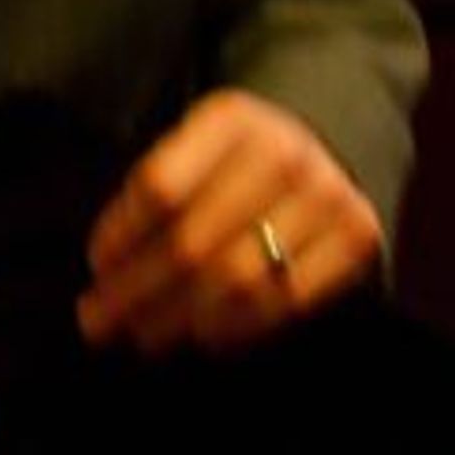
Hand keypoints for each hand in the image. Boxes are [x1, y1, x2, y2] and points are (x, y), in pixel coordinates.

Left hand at [77, 89, 384, 354]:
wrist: (331, 139)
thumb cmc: (239, 156)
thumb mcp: (197, 144)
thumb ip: (158, 191)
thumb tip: (108, 269)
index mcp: (230, 117)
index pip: (161, 187)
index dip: (122, 236)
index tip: (96, 268)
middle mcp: (283, 150)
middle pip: (193, 241)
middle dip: (138, 291)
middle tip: (99, 322)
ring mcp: (326, 193)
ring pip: (238, 278)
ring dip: (182, 318)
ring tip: (146, 336)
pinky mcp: (359, 234)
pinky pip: (288, 299)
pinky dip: (241, 327)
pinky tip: (206, 336)